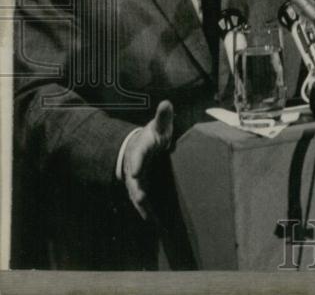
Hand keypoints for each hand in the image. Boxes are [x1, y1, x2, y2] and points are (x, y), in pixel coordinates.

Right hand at [122, 100, 173, 220]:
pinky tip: (155, 223)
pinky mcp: (142, 188)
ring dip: (142, 206)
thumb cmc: (153, 135)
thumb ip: (163, 116)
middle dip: (136, 190)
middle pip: (134, 180)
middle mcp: (135, 167)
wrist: (141, 146)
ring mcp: (137, 179)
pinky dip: (147, 212)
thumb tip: (166, 103)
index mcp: (140, 149)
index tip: (134, 172)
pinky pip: (143, 202)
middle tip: (140, 199)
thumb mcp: (159, 125)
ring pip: (137, 194)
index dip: (136, 163)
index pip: (137, 155)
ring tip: (149, 218)